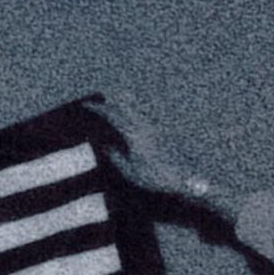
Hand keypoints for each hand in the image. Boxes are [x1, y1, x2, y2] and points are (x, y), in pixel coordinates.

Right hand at [85, 95, 240, 223]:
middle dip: (114, 100)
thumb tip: (106, 146)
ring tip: (120, 98)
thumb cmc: (157, 177)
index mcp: (134, 135)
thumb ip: (116, 157)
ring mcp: (158, 128)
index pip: (113, 116)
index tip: (87, 105)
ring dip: (128, 103)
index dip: (99, 109)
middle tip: (103, 96)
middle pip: (127, 106)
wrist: (186, 178)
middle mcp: (146, 127)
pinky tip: (139, 116)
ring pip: (139, 109)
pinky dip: (139, 112)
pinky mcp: (167, 132)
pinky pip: (148, 117)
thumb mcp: (131, 172)